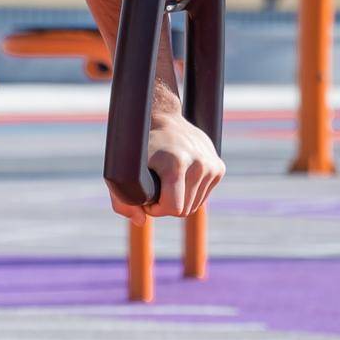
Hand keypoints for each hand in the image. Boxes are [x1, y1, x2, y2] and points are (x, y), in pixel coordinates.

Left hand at [107, 111, 224, 225]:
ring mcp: (212, 165)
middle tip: (154, 188)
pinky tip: (180, 177)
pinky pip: (203, 196)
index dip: (156, 209)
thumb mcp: (121, 170)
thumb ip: (122, 201)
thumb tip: (141, 222)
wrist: (162, 118)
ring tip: (166, 181)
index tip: (146, 197)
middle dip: (166, 206)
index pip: (174, 208)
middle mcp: (199, 163)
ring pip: (195, 205)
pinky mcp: (219, 167)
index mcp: (176, 163)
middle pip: (184, 210)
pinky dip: (190, 193)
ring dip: (179, 200)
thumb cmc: (138, 147)